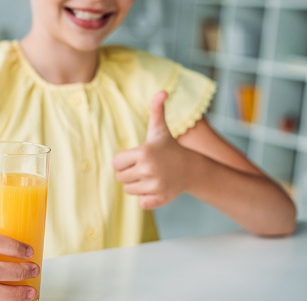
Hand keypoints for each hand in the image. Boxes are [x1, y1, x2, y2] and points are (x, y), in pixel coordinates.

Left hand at [112, 91, 191, 208]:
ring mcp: (155, 186)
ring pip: (129, 190)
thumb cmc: (169, 148)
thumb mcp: (159, 130)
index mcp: (143, 152)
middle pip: (121, 178)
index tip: (136, 158)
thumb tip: (162, 91)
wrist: (190, 169)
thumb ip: (156, 110)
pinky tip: (156, 187)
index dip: (123, 161)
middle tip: (145, 167)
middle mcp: (148, 169)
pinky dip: (146, 197)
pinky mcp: (159, 199)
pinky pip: (141, 202)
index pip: (115, 163)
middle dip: (129, 173)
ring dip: (137, 185)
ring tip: (151, 176)